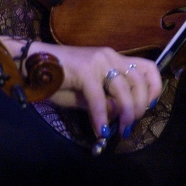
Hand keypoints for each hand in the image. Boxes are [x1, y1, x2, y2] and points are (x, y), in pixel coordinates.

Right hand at [39, 44, 161, 139]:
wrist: (32, 64)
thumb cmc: (58, 79)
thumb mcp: (87, 94)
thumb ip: (105, 102)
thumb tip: (119, 116)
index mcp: (114, 59)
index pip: (148, 68)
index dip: (154, 89)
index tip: (149, 106)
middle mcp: (110, 56)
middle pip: (140, 80)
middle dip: (140, 106)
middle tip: (130, 124)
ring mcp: (98, 60)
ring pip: (124, 88)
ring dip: (126, 112)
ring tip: (120, 130)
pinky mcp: (85, 69)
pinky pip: (99, 97)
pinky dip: (101, 116)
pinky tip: (99, 130)